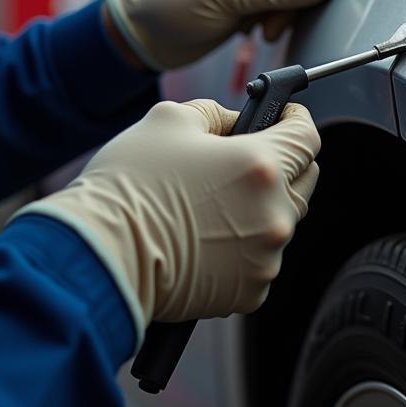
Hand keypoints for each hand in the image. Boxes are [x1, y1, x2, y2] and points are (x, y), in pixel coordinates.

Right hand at [11, 99, 319, 323]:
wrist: (98, 258)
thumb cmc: (128, 187)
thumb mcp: (169, 120)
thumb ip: (216, 114)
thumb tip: (236, 123)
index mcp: (261, 165)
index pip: (307, 136)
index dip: (295, 119)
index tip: (284, 115)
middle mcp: (274, 214)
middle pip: (304, 179)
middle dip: (284, 162)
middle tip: (248, 157)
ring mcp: (265, 257)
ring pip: (281, 221)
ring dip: (261, 207)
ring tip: (213, 204)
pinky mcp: (250, 292)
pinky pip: (261, 259)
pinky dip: (243, 247)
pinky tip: (207, 239)